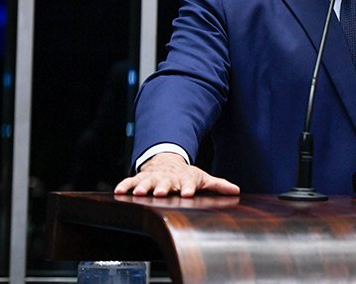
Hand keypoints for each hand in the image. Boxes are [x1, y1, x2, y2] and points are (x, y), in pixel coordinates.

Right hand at [114, 152, 239, 197]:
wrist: (168, 162)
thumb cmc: (186, 175)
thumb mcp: (203, 178)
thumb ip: (218, 185)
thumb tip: (236, 190)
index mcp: (184, 179)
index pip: (188, 183)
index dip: (188, 188)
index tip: (188, 193)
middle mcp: (168, 178)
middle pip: (166, 183)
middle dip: (164, 188)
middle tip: (162, 193)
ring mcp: (153, 178)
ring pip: (147, 182)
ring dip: (143, 187)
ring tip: (139, 193)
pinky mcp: (140, 178)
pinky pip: (130, 181)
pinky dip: (125, 185)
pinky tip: (118, 191)